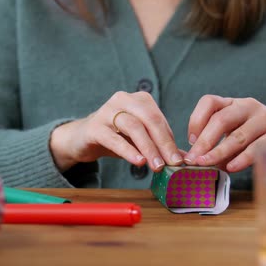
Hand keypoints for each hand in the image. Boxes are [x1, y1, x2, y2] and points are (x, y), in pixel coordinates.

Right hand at [50, 91, 182, 172]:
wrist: (82, 139)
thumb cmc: (116, 137)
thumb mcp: (139, 139)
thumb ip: (159, 145)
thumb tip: (183, 158)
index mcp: (139, 99)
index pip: (159, 119)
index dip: (170, 139)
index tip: (179, 160)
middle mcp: (123, 99)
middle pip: (149, 119)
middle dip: (163, 142)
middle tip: (171, 163)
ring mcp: (106, 111)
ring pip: (133, 127)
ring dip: (148, 148)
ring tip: (157, 165)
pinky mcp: (94, 127)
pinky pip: (113, 138)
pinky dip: (128, 150)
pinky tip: (138, 161)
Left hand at [184, 95, 265, 172]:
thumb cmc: (253, 134)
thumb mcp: (233, 131)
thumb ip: (214, 143)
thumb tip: (192, 160)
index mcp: (232, 103)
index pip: (209, 102)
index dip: (196, 120)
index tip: (190, 141)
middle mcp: (248, 106)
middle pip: (221, 119)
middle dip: (205, 142)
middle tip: (193, 160)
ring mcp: (265, 119)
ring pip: (238, 136)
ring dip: (219, 152)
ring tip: (207, 165)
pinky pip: (257, 148)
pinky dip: (242, 159)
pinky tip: (231, 167)